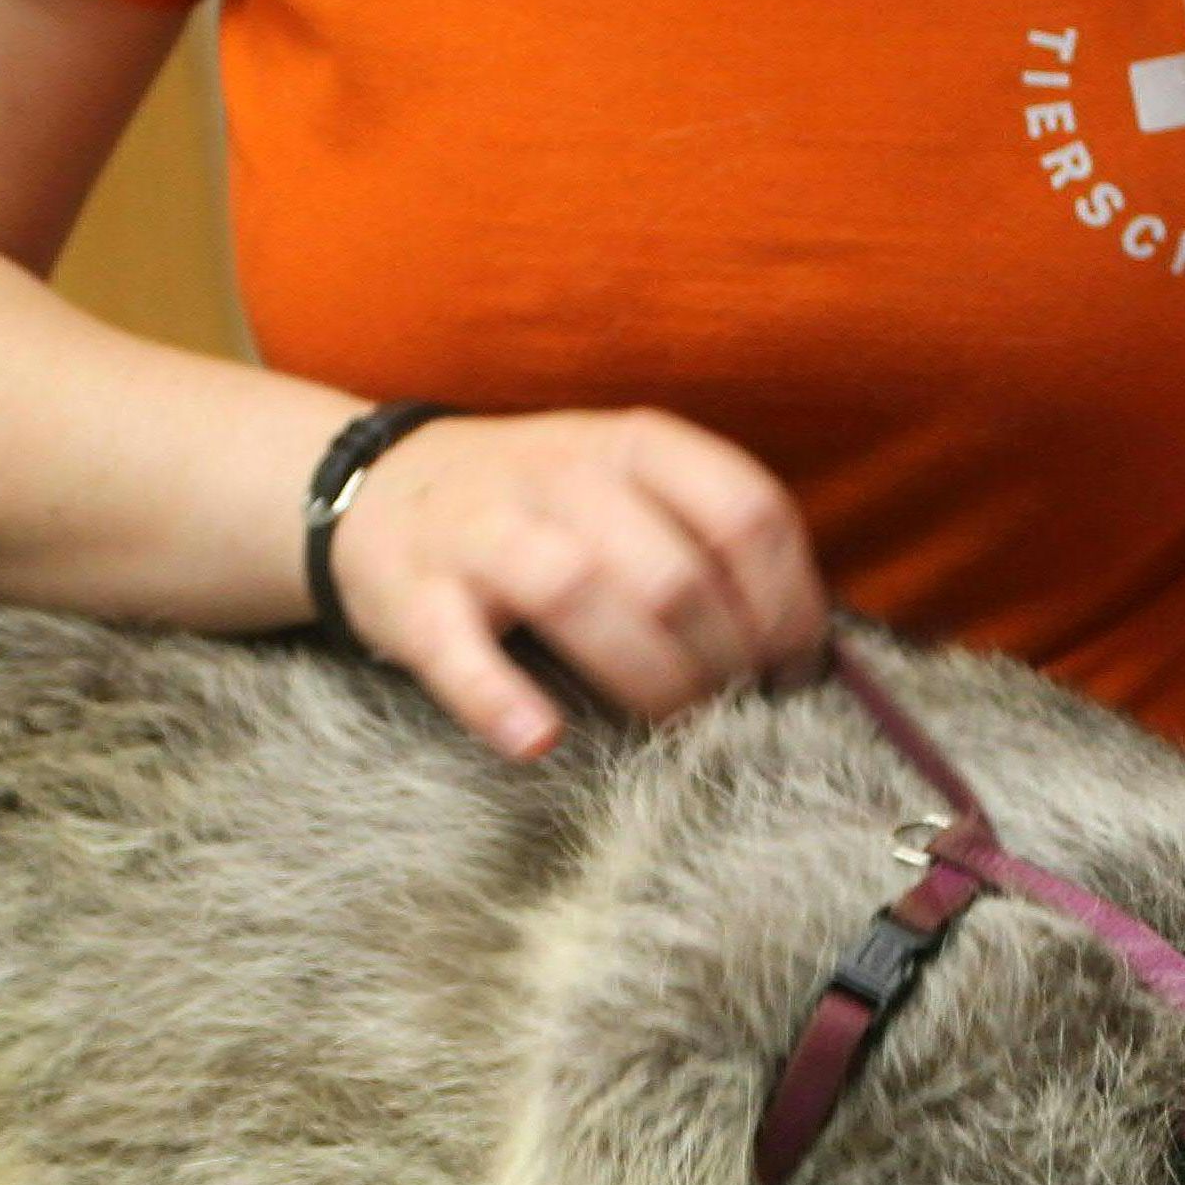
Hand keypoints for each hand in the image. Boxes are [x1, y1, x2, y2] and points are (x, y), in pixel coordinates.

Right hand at [328, 408, 829, 758]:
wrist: (379, 487)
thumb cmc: (537, 508)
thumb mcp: (626, 484)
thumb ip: (707, 536)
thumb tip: (805, 644)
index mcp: (634, 444)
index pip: (746, 512)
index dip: (789, 602)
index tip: (795, 668)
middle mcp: (561, 473)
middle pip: (673, 570)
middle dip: (723, 660)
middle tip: (732, 711)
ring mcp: (481, 530)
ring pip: (577, 591)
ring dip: (644, 677)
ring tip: (671, 730)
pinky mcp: (414, 594)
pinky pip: (457, 648)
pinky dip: (499, 698)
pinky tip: (540, 739)